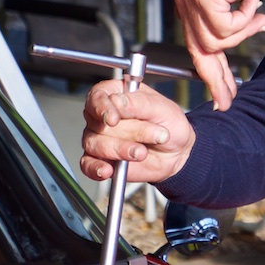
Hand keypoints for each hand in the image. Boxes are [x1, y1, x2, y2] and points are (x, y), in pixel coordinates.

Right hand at [80, 80, 194, 182]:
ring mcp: (98, 138)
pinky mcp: (100, 160)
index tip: (113, 119)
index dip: (102, 108)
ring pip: (95, 144)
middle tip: (156, 135)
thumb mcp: (161, 108)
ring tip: (142, 153)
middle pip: (100, 123)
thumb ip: (138, 103)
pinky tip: (108, 170)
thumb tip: (116, 102)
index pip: (97, 97)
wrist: (177, 151)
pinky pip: (88, 165)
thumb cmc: (168, 123)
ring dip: (120, 150)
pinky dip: (95, 168)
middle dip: (129, 132)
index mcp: (114, 94)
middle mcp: (101, 116)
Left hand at [173, 0, 264, 109]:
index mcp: (187, 6)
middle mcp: (184, 4)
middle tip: (228, 99)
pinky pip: (227, 29)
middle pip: (200, 52)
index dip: (211, 74)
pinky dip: (245, 19)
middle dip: (217, 78)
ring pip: (218, 42)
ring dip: (243, 32)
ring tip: (257, 15)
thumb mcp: (230, 2)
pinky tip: (252, 1)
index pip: (197, 47)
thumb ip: (224, 24)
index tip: (222, 96)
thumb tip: (223, 51)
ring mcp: (191, 1)